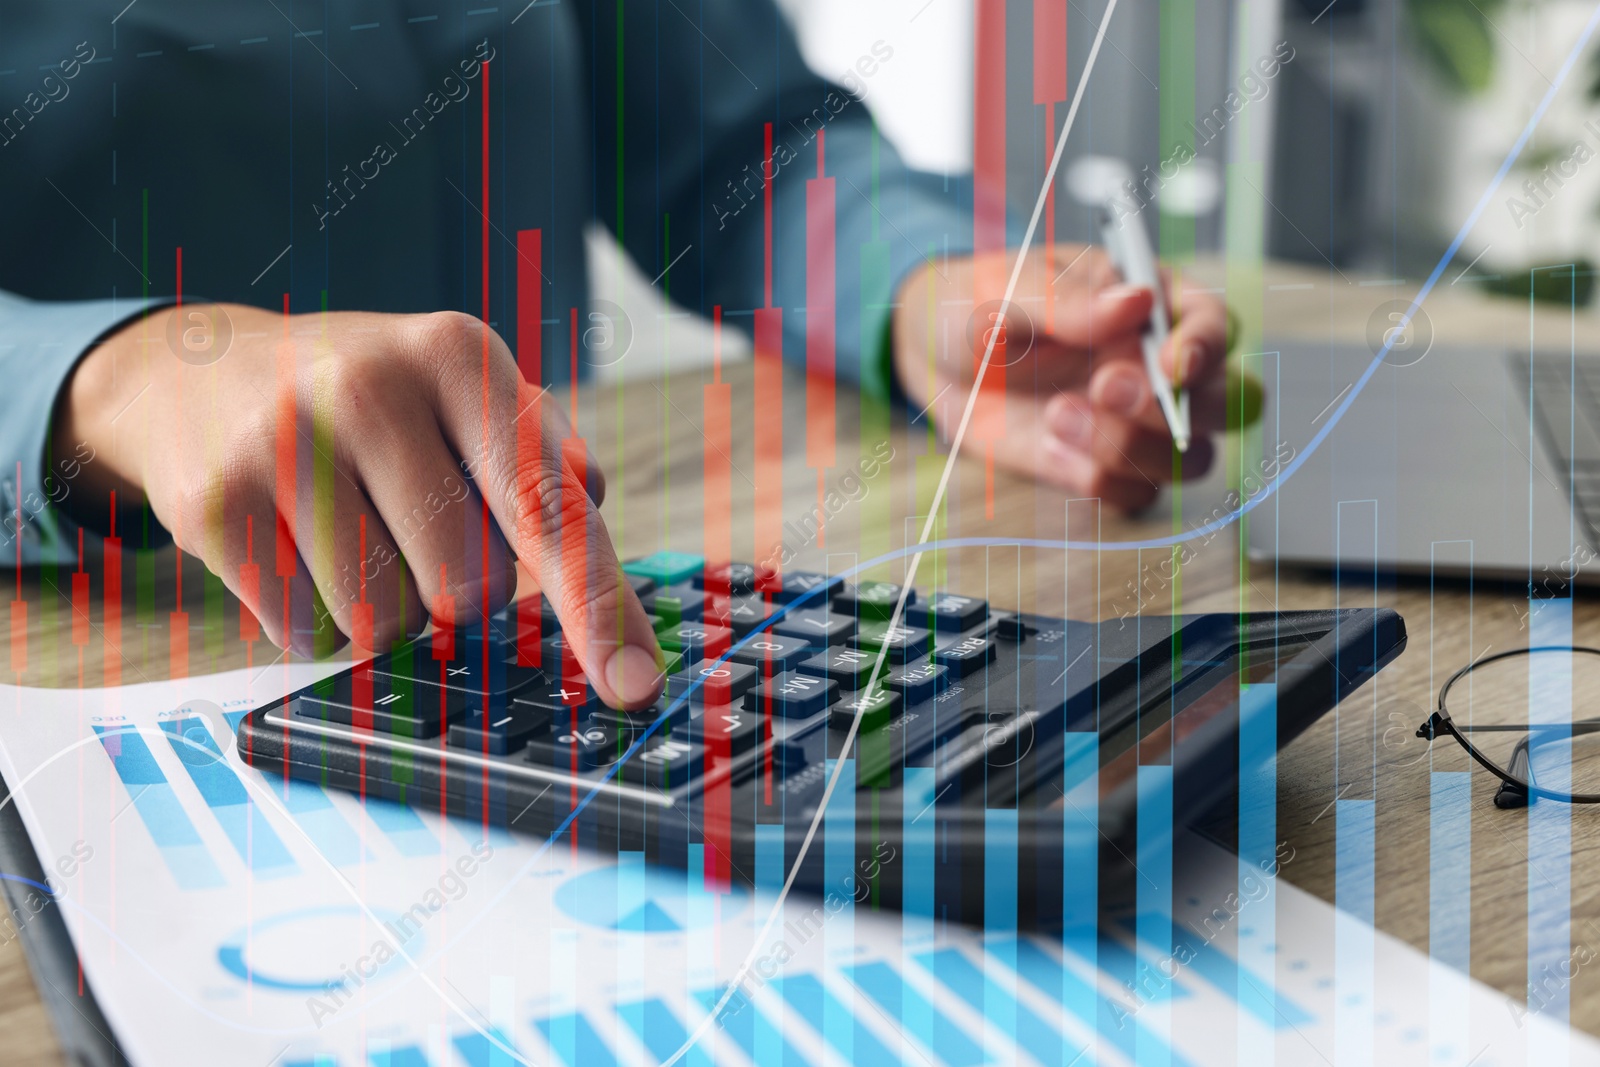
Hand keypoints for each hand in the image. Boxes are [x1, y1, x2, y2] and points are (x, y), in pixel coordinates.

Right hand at [57, 305, 663, 709]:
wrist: (201, 372)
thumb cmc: (372, 402)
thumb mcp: (465, 391)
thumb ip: (547, 461)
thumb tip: (596, 538)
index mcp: (458, 356)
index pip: (549, 507)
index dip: (598, 605)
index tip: (634, 683)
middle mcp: (373, 388)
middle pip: (471, 588)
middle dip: (458, 587)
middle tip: (412, 524)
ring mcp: (287, 444)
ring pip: (388, 624)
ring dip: (385, 608)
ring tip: (350, 529)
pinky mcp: (219, 506)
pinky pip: (310, 635)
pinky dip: (316, 616)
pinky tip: (295, 545)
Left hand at [891, 244, 1231, 511]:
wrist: (935, 360)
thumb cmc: (979, 304)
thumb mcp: (1007, 290)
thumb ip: (1067, 301)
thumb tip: (1135, 301)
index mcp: (1153, 303)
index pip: (1217, 325)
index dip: (1207, 348)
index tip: (1170, 365)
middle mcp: (1159, 367)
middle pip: (1227, 403)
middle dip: (1172, 407)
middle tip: (1102, 388)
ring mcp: (1137, 423)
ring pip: (1189, 460)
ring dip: (1128, 447)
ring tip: (1056, 415)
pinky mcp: (1106, 466)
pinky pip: (1136, 495)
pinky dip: (1096, 479)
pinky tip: (1048, 447)